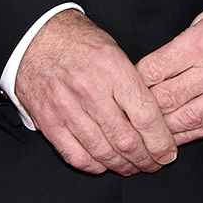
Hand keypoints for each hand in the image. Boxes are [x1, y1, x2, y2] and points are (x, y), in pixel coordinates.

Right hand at [14, 9, 177, 175]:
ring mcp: (67, 108)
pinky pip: (76, 155)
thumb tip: (154, 113)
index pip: (145, 115)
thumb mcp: (112, 47)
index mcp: (111, 68)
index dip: (161, 140)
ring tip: (134, 167)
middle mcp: (90, 90)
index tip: (168, 149)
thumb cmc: (76, 39)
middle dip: (146, 159)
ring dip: (123, 166)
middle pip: (126, 140)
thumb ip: (131, 80)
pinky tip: (104, 164)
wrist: (33, 36)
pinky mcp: (49, 122)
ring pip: (103, 152)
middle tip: (155, 163)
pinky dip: (94, 166)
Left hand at [136, 0, 202, 144]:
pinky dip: (192, 133)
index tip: (128, 83)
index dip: (138, 79)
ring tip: (148, 131)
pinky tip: (177, 137)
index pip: (157, 68)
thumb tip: (163, 62)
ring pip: (189, 118)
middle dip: (145, 106)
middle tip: (131, 111)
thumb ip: (186, 40)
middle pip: (168, 97)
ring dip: (165, 127)